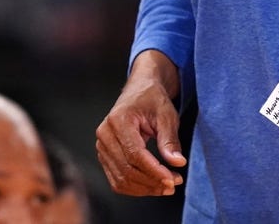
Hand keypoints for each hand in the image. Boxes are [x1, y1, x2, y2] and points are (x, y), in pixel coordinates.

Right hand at [95, 50, 185, 196]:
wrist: (139, 91)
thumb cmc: (153, 100)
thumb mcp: (166, 115)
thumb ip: (170, 140)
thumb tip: (177, 162)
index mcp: (118, 120)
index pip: (135, 154)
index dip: (154, 171)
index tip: (173, 180)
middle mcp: (105, 134)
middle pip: (127, 169)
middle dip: (152, 181)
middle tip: (174, 184)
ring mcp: (101, 146)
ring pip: (121, 179)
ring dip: (145, 188)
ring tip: (166, 186)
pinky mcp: (104, 155)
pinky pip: (117, 180)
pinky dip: (135, 187)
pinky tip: (153, 185)